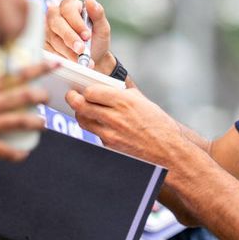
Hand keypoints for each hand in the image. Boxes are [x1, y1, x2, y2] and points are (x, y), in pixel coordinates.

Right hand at [45, 0, 115, 73]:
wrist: (93, 58)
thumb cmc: (97, 40)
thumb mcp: (102, 27)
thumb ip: (97, 13)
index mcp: (69, 5)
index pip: (68, 10)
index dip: (77, 23)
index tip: (87, 36)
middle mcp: (55, 15)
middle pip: (56, 23)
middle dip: (70, 38)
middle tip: (81, 50)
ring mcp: (47, 29)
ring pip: (53, 38)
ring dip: (68, 51)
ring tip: (81, 60)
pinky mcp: (43, 43)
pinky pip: (49, 50)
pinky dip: (61, 57)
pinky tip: (71, 62)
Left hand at [64, 84, 182, 167]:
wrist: (168, 150)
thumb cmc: (158, 125)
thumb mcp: (142, 102)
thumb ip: (123, 94)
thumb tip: (107, 88)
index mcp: (124, 100)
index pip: (91, 91)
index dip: (85, 89)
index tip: (84, 89)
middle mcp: (114, 116)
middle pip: (81, 105)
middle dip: (73, 99)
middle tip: (71, 96)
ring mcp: (110, 133)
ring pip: (83, 120)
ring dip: (80, 114)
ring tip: (82, 110)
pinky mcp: (109, 146)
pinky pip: (94, 134)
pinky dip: (94, 128)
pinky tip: (99, 124)